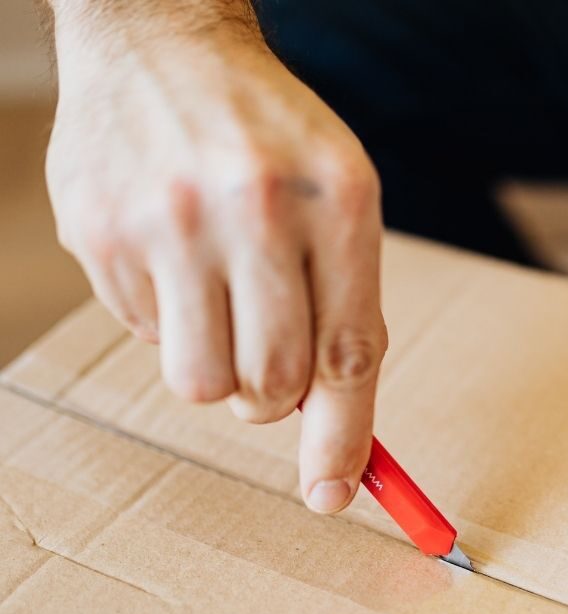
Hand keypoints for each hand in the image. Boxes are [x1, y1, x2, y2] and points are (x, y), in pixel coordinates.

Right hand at [45, 3, 386, 513]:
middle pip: (271, 386)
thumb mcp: (340, 204)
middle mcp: (252, 208)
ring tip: (217, 303)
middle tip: (270, 359)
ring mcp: (167, 219)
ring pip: (199, 384)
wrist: (164, 43)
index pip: (347, 356)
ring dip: (217, 369)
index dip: (344, 440)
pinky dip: (167, 321)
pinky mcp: (100, 233)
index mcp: (336, 200)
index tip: (335, 494)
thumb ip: (345, 314)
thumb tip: (330, 433)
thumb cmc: (270, 141)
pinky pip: (141, 339)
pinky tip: (171, 259)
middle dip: (274, 397)